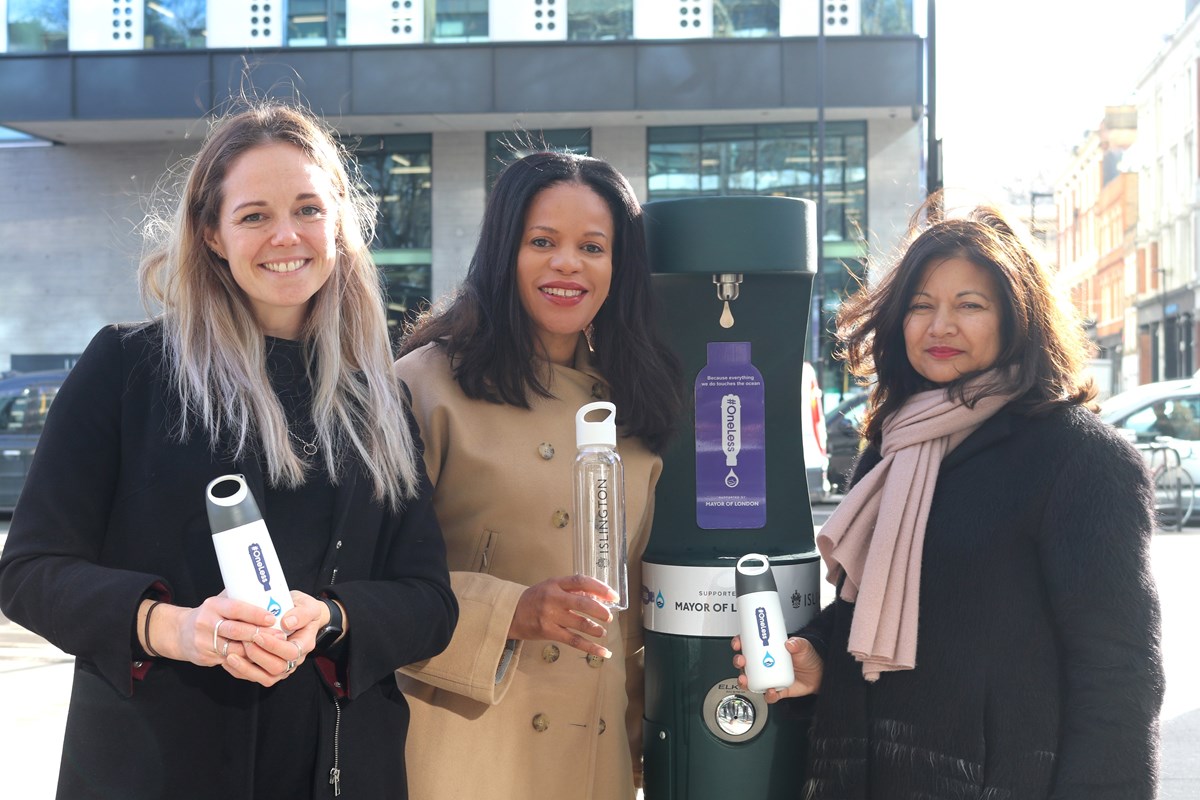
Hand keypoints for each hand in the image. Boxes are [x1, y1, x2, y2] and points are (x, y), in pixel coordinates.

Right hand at [145, 595, 276, 668]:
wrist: (180, 632)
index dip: (255, 614)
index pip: (236, 608)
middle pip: (236, 630)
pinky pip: (229, 660)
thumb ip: (239, 597)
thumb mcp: (220, 601)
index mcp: (212, 606)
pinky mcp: (204, 656)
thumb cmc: (210, 614)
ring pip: (234, 648)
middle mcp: (205, 623)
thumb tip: (268, 593)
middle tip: (279, 635)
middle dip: (260, 633)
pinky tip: (259, 658)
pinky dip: (245, 659)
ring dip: (255, 649)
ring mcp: (203, 642)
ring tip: (273, 648)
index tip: (272, 618)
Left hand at [223, 591, 328, 686]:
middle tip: (244, 642)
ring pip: (266, 678)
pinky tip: (227, 660)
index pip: (291, 652)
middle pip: (278, 668)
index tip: (258, 635)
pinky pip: (255, 677)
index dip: (274, 646)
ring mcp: (282, 667)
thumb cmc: (302, 609)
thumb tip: (287, 623)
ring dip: (246, 668)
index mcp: (305, 644)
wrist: (297, 616)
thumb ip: (302, 613)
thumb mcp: (308, 605)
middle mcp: (294, 660)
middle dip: (258, 656)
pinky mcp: (269, 670)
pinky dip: (240, 671)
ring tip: (230, 656)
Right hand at [508, 574, 616, 658]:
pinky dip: (591, 647)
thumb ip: (572, 590)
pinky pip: (574, 640)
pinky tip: (603, 651)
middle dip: (600, 610)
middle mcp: (553, 598)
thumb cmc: (535, 598)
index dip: (600, 588)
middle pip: (583, 603)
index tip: (614, 596)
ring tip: (602, 632)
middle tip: (609, 616)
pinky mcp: (549, 632)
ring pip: (580, 623)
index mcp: (556, 583)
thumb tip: (599, 597)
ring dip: (596, 629)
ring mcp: (551, 616)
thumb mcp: (552, 587)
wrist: (511, 613)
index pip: (581, 581)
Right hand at [731, 635, 823, 702]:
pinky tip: (771, 691)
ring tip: (746, 679)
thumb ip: (798, 643)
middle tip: (742, 660)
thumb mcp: (803, 646)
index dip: (739, 643)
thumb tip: (790, 643)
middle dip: (739, 661)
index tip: (738, 643)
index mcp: (768, 650)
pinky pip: (768, 695)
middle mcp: (765, 664)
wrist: (819, 674)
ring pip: (751, 680)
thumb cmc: (808, 658)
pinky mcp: (777, 691)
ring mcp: (769, 678)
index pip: (749, 645)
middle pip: (745, 663)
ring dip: (744, 680)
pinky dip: (767, 695)